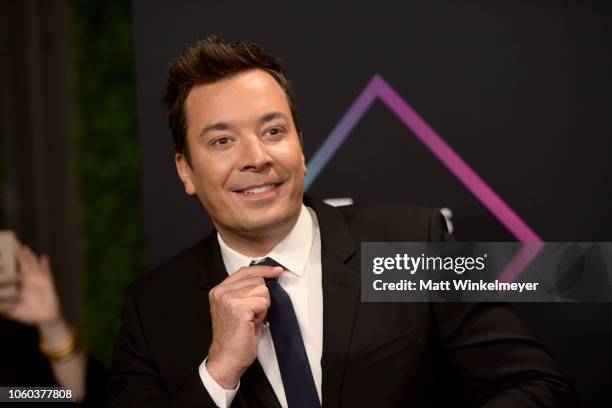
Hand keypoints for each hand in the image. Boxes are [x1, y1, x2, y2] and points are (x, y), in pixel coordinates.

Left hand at [0, 245, 61, 326]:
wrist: (45, 319)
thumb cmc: (28, 314)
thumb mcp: (13, 312)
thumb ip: (3, 309)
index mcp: (21, 284)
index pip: (15, 269)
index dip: (11, 261)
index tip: (4, 251)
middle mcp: (30, 280)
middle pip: (24, 263)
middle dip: (19, 253)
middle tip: (13, 242)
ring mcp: (39, 281)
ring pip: (34, 266)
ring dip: (30, 257)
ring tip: (24, 248)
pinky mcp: (48, 284)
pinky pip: (47, 273)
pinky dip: (46, 266)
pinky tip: (44, 258)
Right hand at [205, 264, 282, 388]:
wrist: (227, 358)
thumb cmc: (235, 337)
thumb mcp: (237, 308)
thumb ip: (245, 291)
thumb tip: (266, 278)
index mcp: (219, 290)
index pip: (245, 271)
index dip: (263, 270)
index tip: (277, 271)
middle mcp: (221, 292)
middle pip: (257, 280)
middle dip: (261, 297)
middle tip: (253, 313)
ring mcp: (228, 299)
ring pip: (262, 290)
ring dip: (262, 306)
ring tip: (251, 319)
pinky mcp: (238, 308)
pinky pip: (263, 302)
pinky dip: (262, 313)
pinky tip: (252, 322)